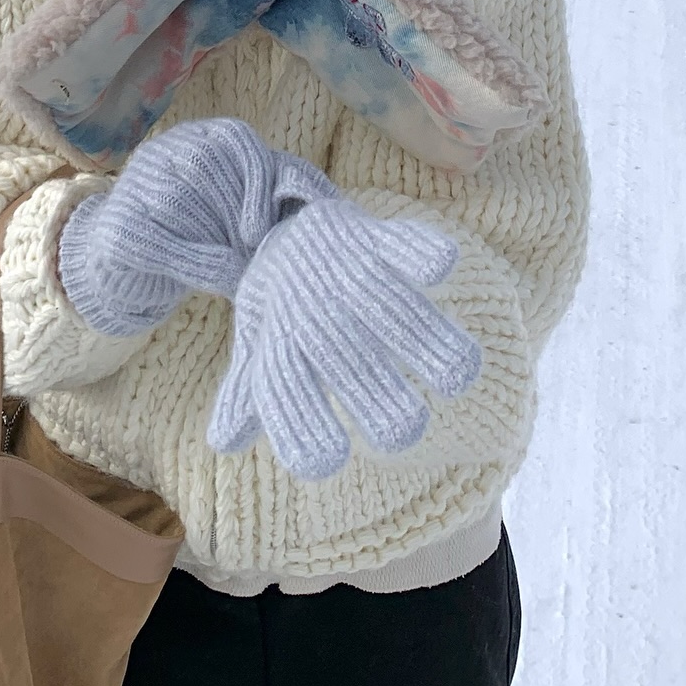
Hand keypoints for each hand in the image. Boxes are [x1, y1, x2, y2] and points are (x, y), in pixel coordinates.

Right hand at [57, 118, 334, 336]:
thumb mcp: (239, 213)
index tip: (265, 226)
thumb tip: (324, 203)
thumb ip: (273, 200)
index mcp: (196, 139)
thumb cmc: (201, 239)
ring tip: (242, 268)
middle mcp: (161, 153)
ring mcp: (133, 186)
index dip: (258, 178)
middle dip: (237, 214)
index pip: (233, 139)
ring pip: (178, 201)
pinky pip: (155, 239)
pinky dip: (195, 261)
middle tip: (257, 252)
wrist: (130, 269)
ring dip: (218, 240)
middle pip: (205, 166)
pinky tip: (221, 278)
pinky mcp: (114, 227)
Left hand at [207, 198, 481, 479]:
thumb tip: (224, 441)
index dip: (300, 425)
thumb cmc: (279, 306)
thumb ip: (250, 394)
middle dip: (373, 394)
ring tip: (461, 376)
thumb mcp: (258, 347)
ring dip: (423, 336)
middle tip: (405, 430)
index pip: (282, 389)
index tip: (329, 461)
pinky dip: (419, 250)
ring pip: (384, 305)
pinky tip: (442, 266)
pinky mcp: (370, 237)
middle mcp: (310, 311)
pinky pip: (398, 242)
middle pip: (343, 357)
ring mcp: (341, 272)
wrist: (281, 223)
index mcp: (278, 343)